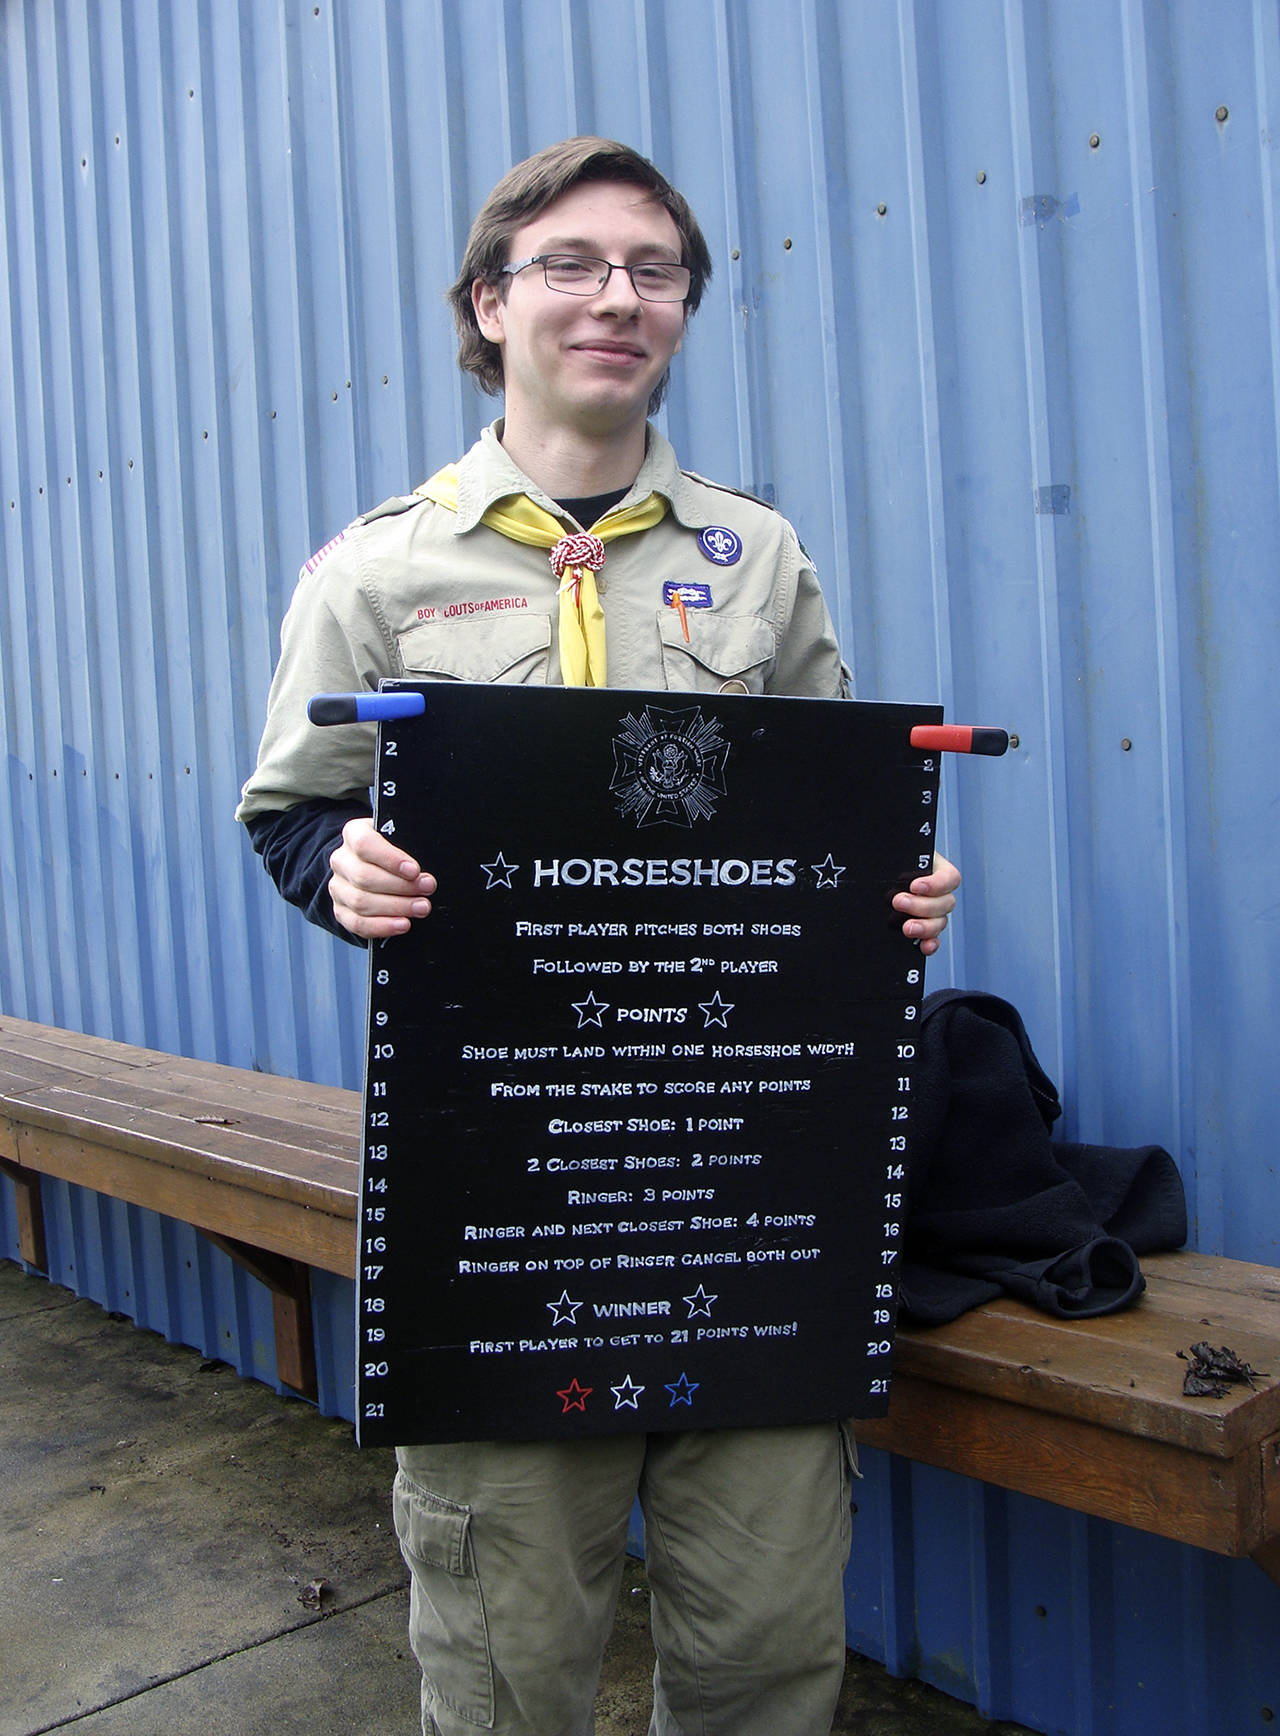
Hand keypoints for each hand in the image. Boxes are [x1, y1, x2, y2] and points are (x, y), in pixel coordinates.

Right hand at [328, 816, 436, 939]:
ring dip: (396, 907)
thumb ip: (409, 845)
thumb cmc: (393, 852)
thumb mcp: (400, 839)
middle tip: (427, 889)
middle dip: (401, 886)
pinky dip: (383, 926)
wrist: (375, 867)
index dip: (390, 859)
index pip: (364, 844)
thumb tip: (425, 868)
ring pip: (361, 902)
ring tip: (421, 907)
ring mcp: (338, 887)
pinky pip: (358, 923)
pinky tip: (403, 924)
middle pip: (364, 877)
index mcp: (353, 834)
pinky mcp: (341, 911)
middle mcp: (341, 860)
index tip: (414, 870)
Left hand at [892, 852, 959, 956]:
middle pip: (945, 903)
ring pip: (940, 922)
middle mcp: (936, 893)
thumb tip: (891, 856)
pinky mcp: (923, 929)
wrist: (868, 878)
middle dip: (922, 906)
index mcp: (934, 870)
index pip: (949, 878)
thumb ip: (895, 858)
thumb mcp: (892, 857)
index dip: (936, 884)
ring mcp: (931, 913)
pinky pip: (933, 939)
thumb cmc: (884, 864)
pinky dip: (929, 944)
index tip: (915, 886)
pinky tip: (922, 946)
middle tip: (898, 902)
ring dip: (925, 927)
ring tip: (907, 928)